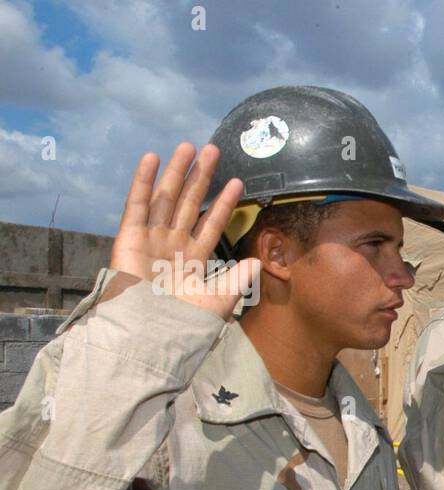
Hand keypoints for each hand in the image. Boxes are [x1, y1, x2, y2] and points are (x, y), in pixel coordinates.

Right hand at [110, 142, 259, 320]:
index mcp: (193, 258)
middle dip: (201, 177)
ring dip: (176, 171)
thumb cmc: (185, 323)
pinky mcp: (129, 236)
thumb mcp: (220, 300)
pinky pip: (137, 203)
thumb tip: (258, 261)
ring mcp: (151, 238)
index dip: (224, 202)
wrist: (153, 333)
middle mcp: (172, 244)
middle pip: (189, 202)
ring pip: (166, 197)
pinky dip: (143, 181)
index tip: (238, 182)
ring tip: (189, 146)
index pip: (212, 222)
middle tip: (213, 150)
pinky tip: (152, 158)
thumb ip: (239, 279)